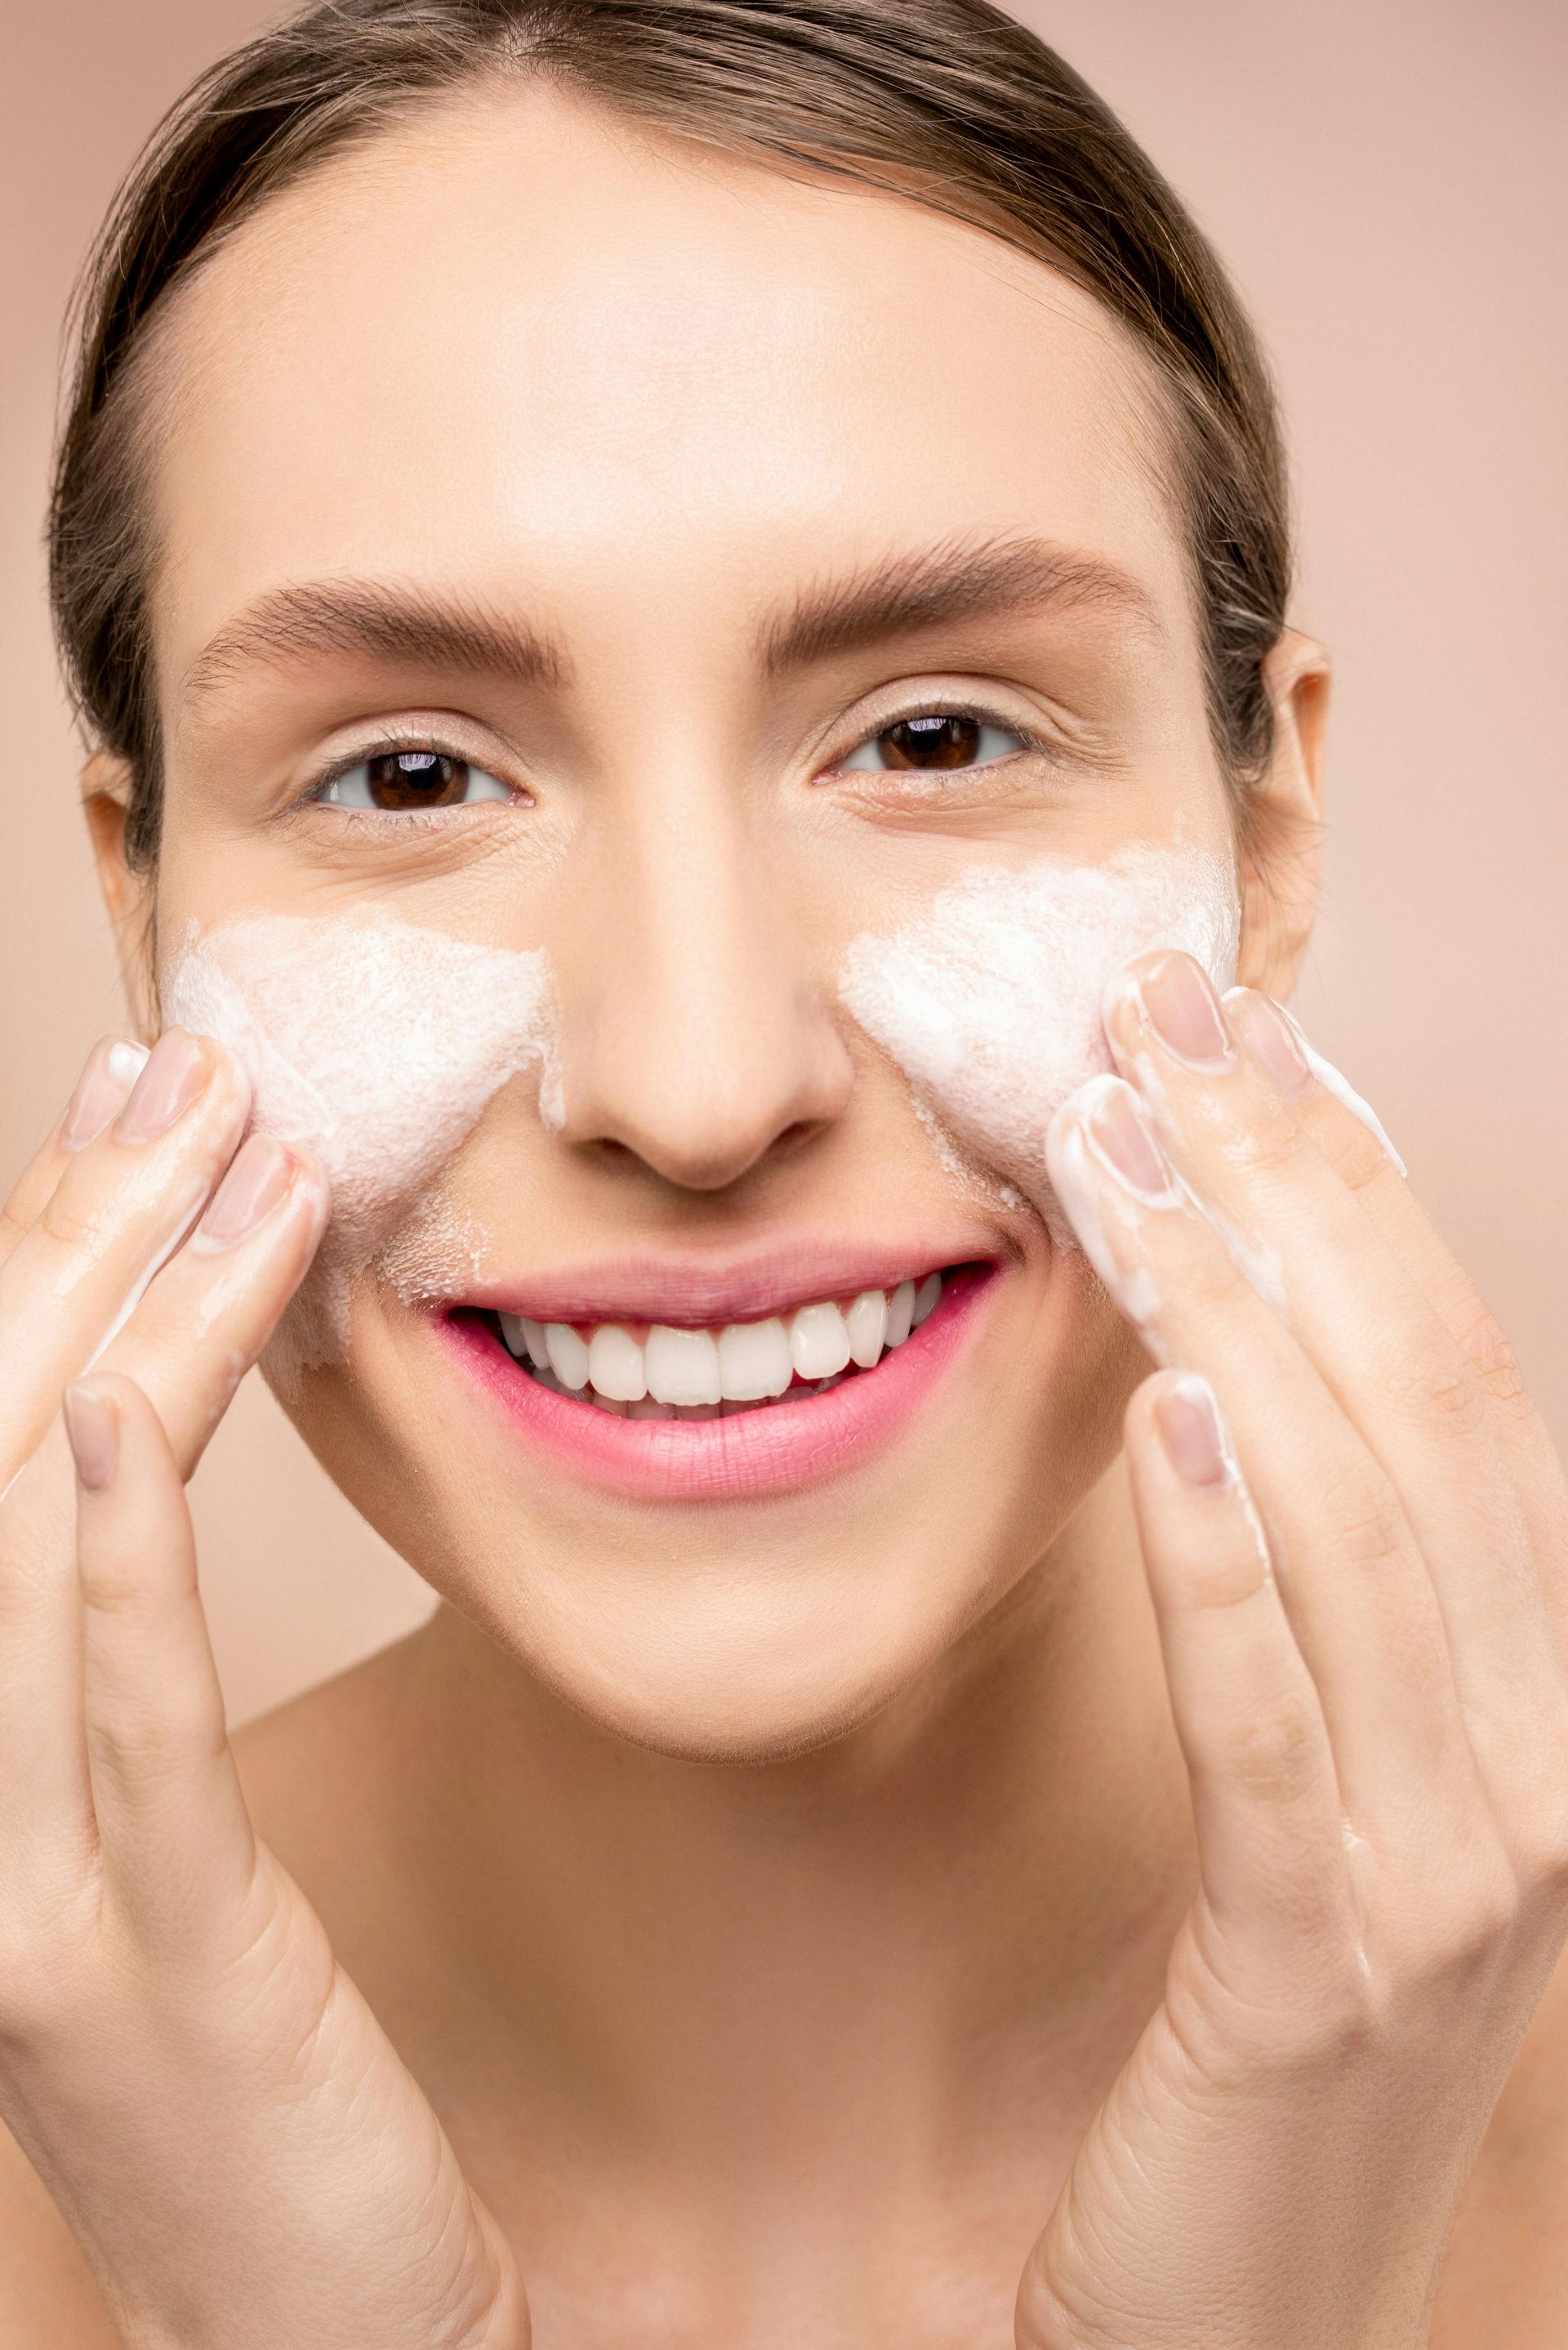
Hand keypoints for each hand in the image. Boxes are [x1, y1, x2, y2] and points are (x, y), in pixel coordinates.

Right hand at [0, 1033, 527, 2349]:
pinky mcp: (125, 1948)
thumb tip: (136, 1439)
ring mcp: (8, 1875)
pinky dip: (96, 1541)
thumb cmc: (250, 2070)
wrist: (295, 2322)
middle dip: (75, 1233)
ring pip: (19, 1535)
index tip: (134, 1104)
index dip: (42, 1252)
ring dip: (116, 1318)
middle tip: (181, 1065)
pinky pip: (99, 1707)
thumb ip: (129, 1657)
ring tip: (222, 1150)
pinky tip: (111, 1390)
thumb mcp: (167, 1833)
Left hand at [1016, 953, 1567, 2349]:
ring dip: (1237, 1325)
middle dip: (1293, 1196)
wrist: (1227, 2344)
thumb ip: (1296, 1590)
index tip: (1234, 1034)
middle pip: (1425, 1413)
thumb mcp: (1299, 1775)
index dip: (1349, 1190)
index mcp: (1526, 1685)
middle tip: (1154, 1023)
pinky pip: (1286, 1738)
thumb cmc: (1238, 2039)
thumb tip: (1220, 1363)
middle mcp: (1535, 1757)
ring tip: (1115, 1162)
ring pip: (1365, 1534)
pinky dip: (1235, 1571)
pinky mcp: (1325, 1980)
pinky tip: (1166, 1425)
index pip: (1450, 1380)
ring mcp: (1453, 1874)